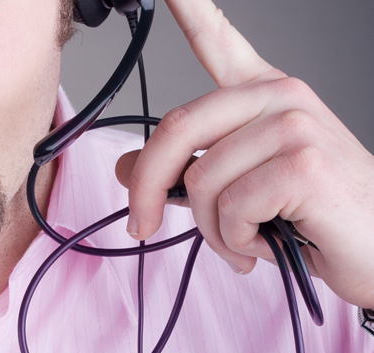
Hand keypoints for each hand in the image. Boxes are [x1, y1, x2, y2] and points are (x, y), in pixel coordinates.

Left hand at [116, 0, 373, 307]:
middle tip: (141, 226)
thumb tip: (127, 166)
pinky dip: (236, 241)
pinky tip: (266, 241)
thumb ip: (187, 169)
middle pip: (176, 129)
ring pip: (200, 180)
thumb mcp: (239, 188)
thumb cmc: (313, 216)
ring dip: (211, 229)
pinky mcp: (302, 163)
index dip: (189, 9)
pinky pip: (229, 208)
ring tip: (244, 238)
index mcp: (263, 94)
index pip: (217, 41)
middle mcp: (280, 96)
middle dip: (146, 190)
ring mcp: (294, 125)